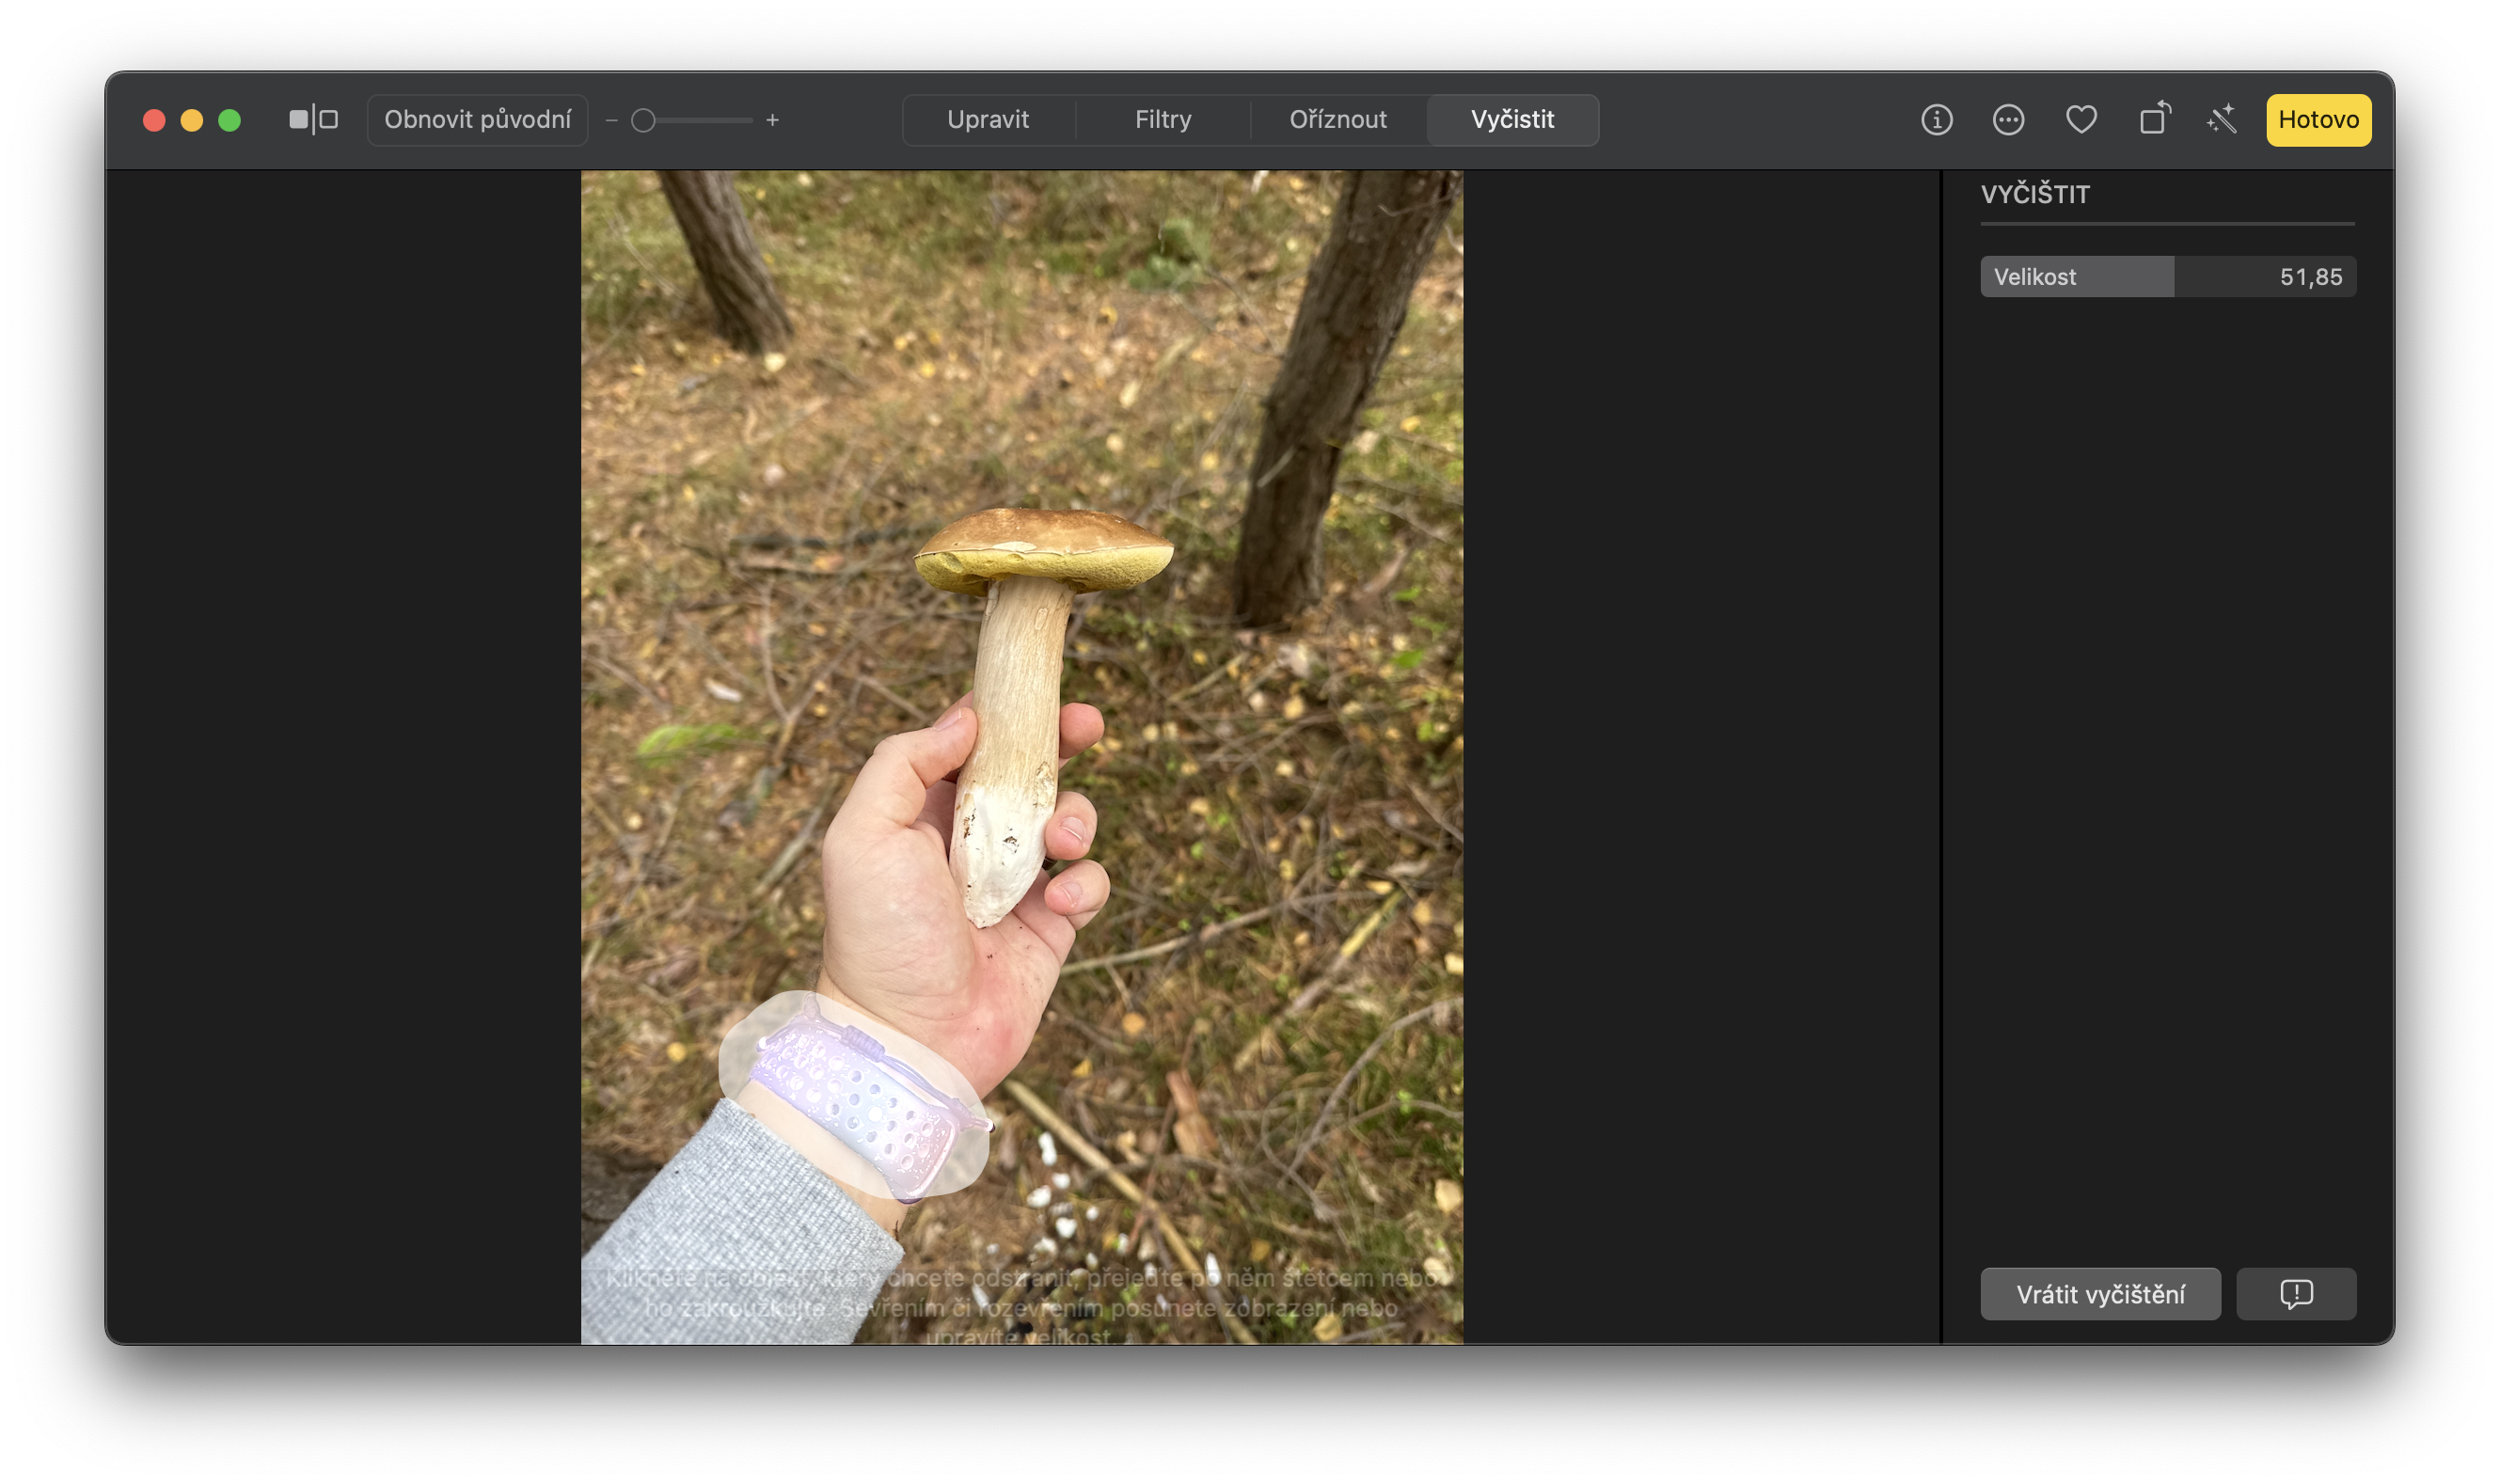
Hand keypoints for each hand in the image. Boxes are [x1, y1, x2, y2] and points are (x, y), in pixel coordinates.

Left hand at [813, 696, 1108, 1096]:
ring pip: (1067, 822)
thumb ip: (904, 763)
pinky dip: (1083, 881)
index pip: (967, 746)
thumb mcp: (863, 834)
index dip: (1001, 715)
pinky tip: (1057, 901)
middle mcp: (968, 845)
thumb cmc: (877, 938)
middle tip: (1086, 724)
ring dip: (1075, 816)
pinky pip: (1086, 883)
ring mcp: (1012, 886)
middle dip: (1060, 744)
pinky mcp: (1048, 929)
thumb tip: (965, 719)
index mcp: (920, 815)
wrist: (911, 1040)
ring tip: (1058, 839)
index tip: (1033, 693)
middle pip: (1027, 773)